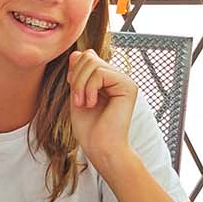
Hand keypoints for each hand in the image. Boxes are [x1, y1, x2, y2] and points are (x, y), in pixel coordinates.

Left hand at [66, 50, 138, 173]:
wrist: (101, 148)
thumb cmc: (89, 129)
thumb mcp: (77, 95)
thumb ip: (78, 75)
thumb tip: (76, 53)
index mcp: (107, 80)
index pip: (88, 57)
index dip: (75, 70)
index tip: (74, 92)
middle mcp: (118, 78)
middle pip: (89, 56)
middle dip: (76, 77)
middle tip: (77, 100)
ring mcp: (124, 81)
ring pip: (93, 63)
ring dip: (81, 85)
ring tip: (83, 104)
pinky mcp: (128, 86)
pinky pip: (100, 73)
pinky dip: (89, 88)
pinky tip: (92, 103)